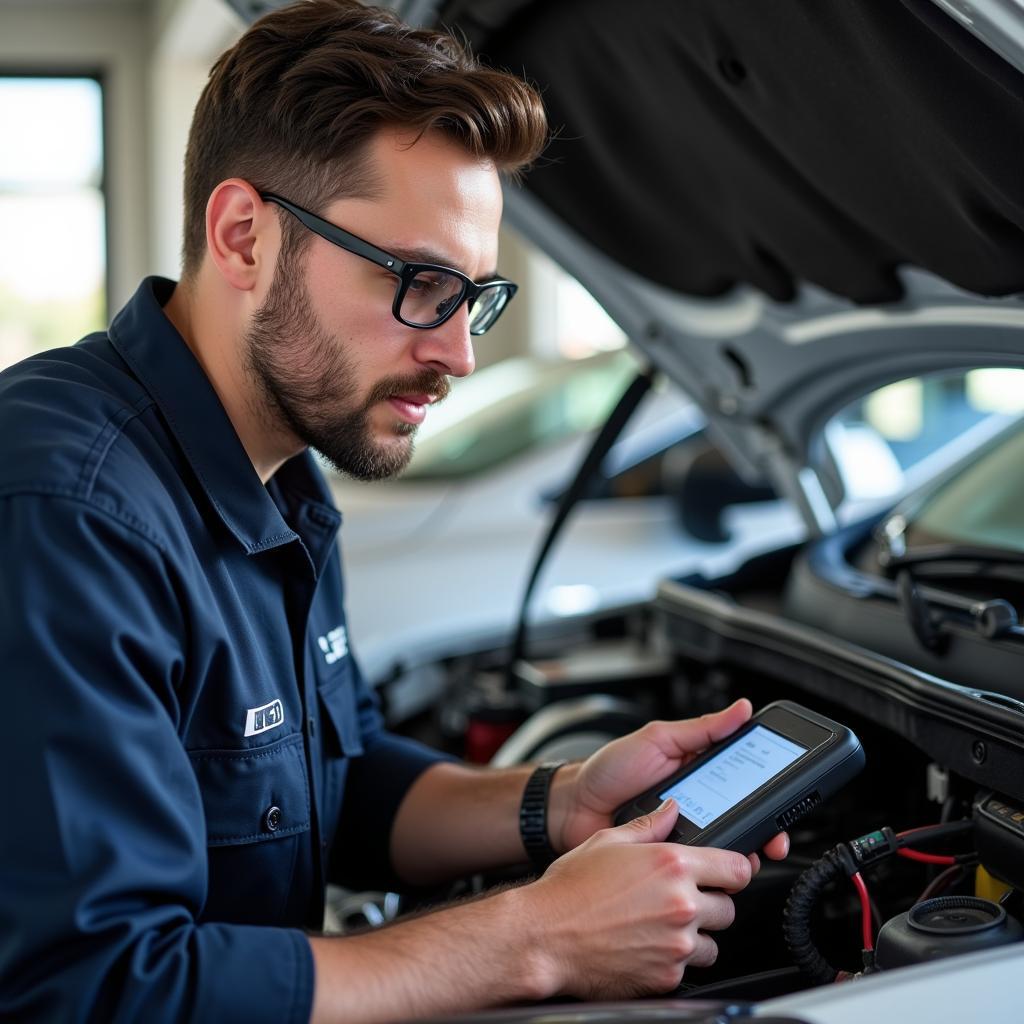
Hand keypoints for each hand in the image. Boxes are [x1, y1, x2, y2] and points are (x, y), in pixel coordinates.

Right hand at [521, 798, 752, 998]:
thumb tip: (670, 810)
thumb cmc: (569, 890)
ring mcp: (676, 944)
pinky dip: (674, 961)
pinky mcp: (667, 976)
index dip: (734, 870)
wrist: (543, 937)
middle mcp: (681, 904)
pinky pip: (689, 969)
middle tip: (679, 900)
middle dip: (710, 903)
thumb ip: (647, 825)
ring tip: (660, 926)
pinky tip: (646, 946)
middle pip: (729, 908)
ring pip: (713, 943)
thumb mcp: (606, 842)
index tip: (725, 874)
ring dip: (695, 935)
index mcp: (671, 865)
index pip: (738, 869)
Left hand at [551, 699, 788, 867]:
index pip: (747, 782)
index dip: (771, 793)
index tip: (790, 799)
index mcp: (700, 773)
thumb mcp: (658, 738)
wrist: (574, 807)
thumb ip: (701, 728)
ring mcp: (687, 834)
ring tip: (749, 854)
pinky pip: (701, 866)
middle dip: (768, 831)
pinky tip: (716, 868)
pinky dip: (713, 870)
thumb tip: (742, 708)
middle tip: (775, 838)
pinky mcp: (672, 859)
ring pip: (728, 848)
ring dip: (744, 853)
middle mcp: (699, 805)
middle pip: (746, 821)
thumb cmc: (611, 768)